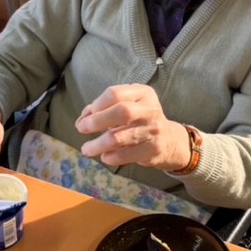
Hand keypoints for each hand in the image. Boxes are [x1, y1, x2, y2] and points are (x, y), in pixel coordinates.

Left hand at [75, 84, 191, 171]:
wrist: (169, 140)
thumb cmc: (140, 120)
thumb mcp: (127, 105)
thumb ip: (104, 108)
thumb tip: (83, 119)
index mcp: (142, 93)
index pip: (115, 93)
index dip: (97, 105)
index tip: (86, 116)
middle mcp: (150, 109)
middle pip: (121, 111)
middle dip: (97, 121)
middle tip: (81, 129)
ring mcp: (153, 129)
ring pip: (120, 137)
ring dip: (98, 144)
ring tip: (87, 149)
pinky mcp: (153, 149)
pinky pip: (126, 154)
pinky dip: (111, 157)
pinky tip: (105, 157)